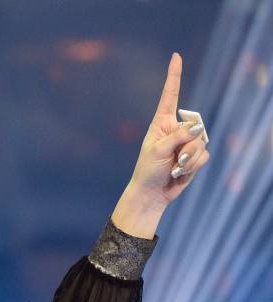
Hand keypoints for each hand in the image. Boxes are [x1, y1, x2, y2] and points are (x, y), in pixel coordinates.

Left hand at [125, 52, 210, 207]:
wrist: (152, 193)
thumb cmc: (148, 170)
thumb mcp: (158, 150)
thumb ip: (178, 136)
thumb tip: (198, 127)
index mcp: (161, 122)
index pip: (170, 95)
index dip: (174, 76)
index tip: (175, 56)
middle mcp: (176, 129)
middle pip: (195, 127)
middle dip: (186, 145)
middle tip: (172, 158)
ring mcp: (187, 142)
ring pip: (201, 142)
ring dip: (189, 158)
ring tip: (175, 166)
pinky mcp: (195, 156)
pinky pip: (204, 156)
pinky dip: (194, 165)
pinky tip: (181, 172)